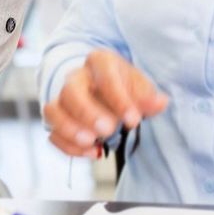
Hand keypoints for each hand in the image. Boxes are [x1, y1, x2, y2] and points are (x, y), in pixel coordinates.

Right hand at [42, 50, 166, 158]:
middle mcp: (77, 77)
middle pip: (71, 91)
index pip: (104, 75)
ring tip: (92, 142)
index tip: (134, 119)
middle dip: (88, 113)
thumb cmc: (124, 86)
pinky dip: (68, 146)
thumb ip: (148, 97)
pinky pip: (53, 133)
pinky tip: (92, 152)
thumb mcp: (139, 86)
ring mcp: (63, 98)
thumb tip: (160, 103)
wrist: (104, 88)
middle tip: (108, 130)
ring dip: (70, 129)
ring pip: (53, 110)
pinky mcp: (57, 119)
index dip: (118, 98)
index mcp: (99, 62)